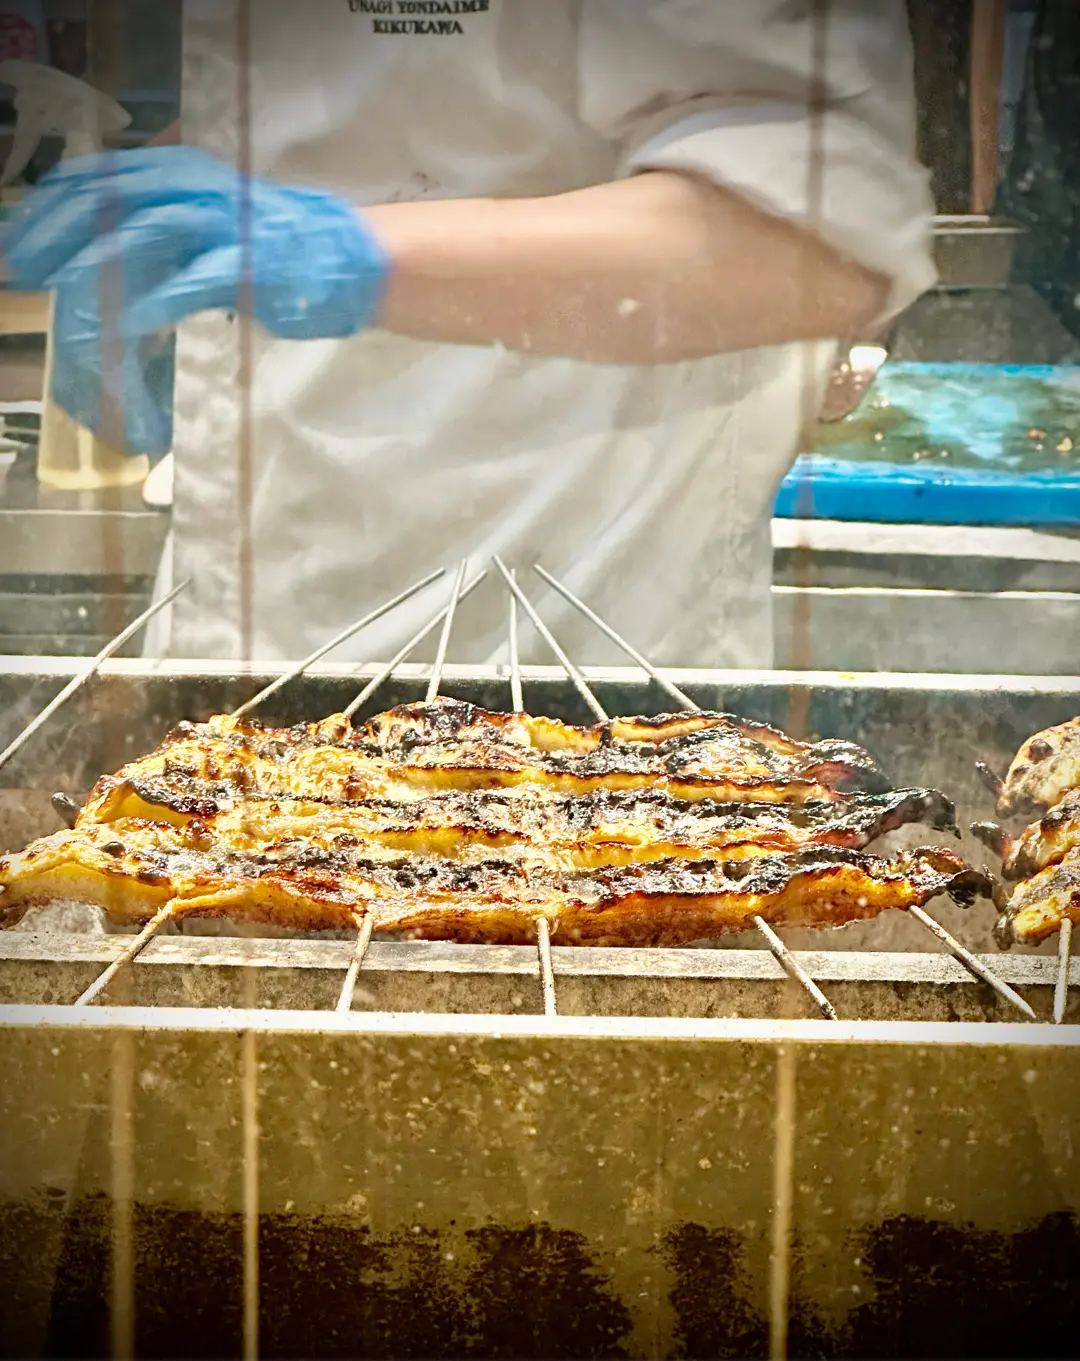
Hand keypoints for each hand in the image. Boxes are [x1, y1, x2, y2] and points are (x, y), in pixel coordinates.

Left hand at [3, 147, 390, 451]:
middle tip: (22, 272)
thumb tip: (101, 264)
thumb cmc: (276, 251)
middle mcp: (195, 188)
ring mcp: (222, 225)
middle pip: (105, 199)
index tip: (21, 245)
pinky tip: (128, 328)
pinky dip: (153, 304)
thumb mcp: (206, 228)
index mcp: (179, 173)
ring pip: (140, 235)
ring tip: (61, 301)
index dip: (49, 205)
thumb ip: (160, 237)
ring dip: (94, 270)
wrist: (350, 262)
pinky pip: (188, 283)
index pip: (96, 175)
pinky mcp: (247, 266)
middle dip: (55, 235)